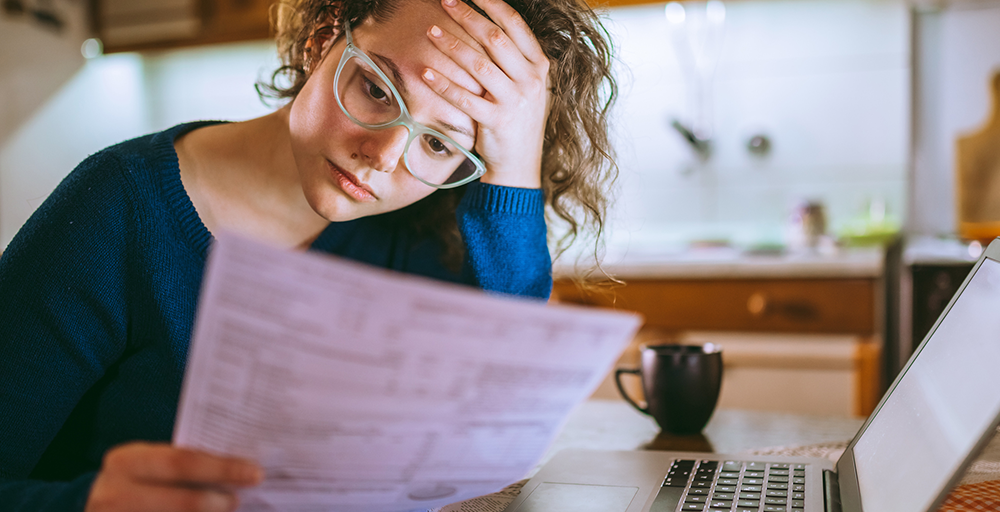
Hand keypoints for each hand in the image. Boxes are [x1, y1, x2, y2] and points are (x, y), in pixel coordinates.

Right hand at [85, 442, 262, 511]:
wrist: (90, 507)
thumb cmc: (132, 482)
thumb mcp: (146, 465)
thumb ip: (181, 465)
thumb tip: (237, 469)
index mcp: (126, 462)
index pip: (183, 461)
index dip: (223, 468)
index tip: (254, 472)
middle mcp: (115, 494)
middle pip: (184, 501)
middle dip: (219, 502)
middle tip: (239, 500)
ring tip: (225, 510)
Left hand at [424, 0, 550, 188]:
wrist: (520, 164)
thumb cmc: (517, 120)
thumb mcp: (526, 86)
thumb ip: (513, 59)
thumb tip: (486, 24)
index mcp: (539, 66)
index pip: (514, 25)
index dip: (491, 3)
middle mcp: (531, 81)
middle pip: (495, 38)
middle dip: (467, 16)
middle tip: (444, 1)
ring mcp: (516, 102)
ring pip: (479, 65)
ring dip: (452, 45)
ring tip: (430, 31)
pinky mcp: (497, 122)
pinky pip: (465, 98)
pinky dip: (444, 84)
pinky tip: (425, 72)